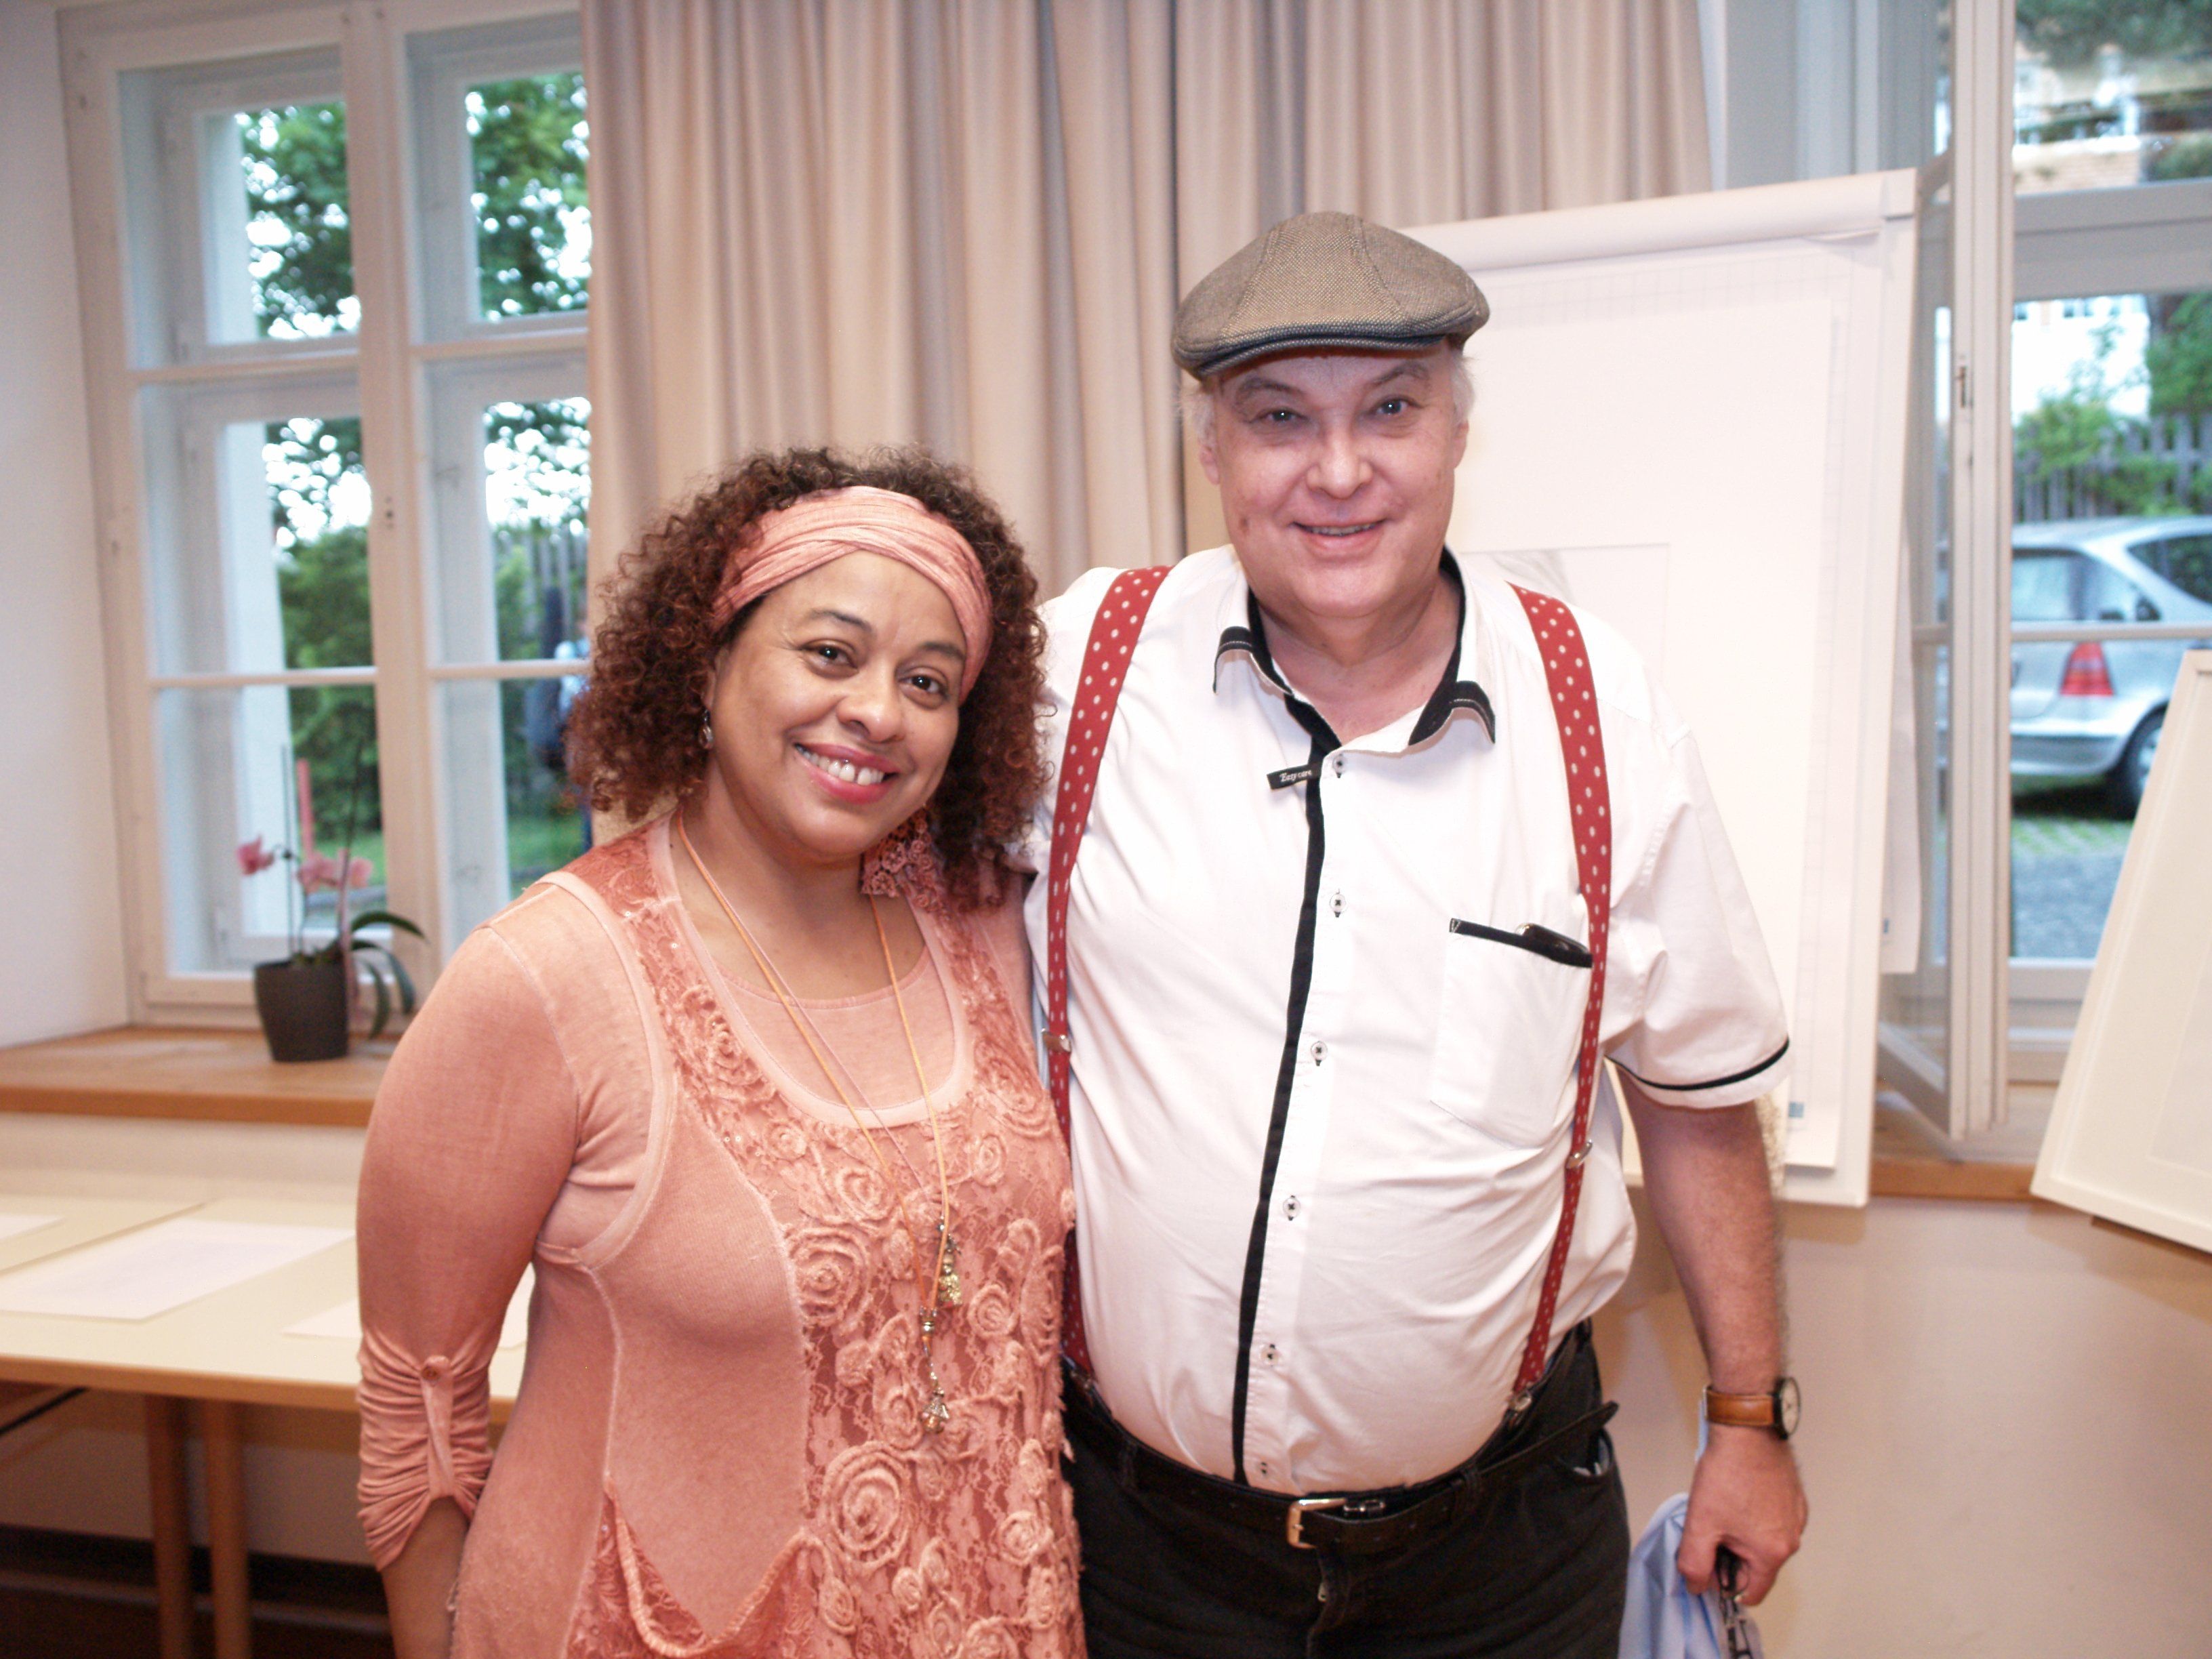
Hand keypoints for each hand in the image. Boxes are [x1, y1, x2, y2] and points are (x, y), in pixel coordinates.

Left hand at [1675, 1424, 1805, 1604]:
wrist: (1747, 1430)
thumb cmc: (1726, 1474)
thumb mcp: (1700, 1524)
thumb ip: (1695, 1563)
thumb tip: (1697, 1586)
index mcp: (1773, 1553)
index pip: (1752, 1592)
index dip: (1724, 1582)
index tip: (1707, 1559)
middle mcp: (1792, 1539)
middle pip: (1757, 1567)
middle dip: (1732, 1554)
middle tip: (1711, 1526)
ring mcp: (1796, 1518)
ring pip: (1764, 1542)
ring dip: (1742, 1534)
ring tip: (1723, 1506)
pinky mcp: (1794, 1499)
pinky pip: (1773, 1521)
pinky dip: (1755, 1516)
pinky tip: (1738, 1494)